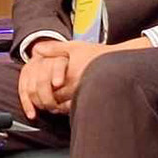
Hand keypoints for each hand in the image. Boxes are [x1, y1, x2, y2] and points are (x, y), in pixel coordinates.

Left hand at [24, 39, 142, 115]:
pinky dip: (66, 110)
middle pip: (52, 97)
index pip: (45, 85)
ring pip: (61, 106)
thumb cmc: (98, 55)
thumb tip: (37, 49)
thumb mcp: (75, 48)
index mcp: (68, 72)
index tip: (37, 86)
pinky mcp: (90, 100)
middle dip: (45, 98)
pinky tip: (64, 105)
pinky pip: (73, 110)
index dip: (39, 87)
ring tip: (52, 102)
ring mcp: (83, 94)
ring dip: (54, 105)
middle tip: (42, 96)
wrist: (120, 62)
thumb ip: (55, 48)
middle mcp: (75, 85)